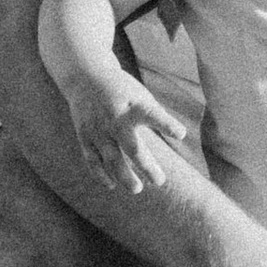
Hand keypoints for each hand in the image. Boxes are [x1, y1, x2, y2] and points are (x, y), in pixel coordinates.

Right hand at [58, 64, 194, 197]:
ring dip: (124, 176)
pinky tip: (112, 185)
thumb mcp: (140, 94)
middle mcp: (116, 119)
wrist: (85, 77)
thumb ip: (154, 115)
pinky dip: (101, 174)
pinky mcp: (84, 136)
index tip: (181, 134)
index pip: (153, 115)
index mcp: (134, 105)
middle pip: (133, 147)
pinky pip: (93, 160)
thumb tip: (177, 138)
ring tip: (137, 189)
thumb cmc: (122, 90)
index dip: (167, 125)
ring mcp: (98, 129)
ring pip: (111, 158)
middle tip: (160, 181)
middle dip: (147, 166)